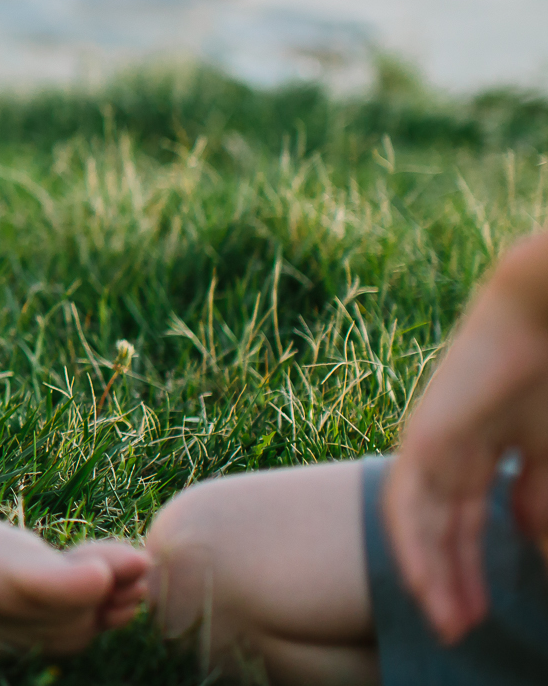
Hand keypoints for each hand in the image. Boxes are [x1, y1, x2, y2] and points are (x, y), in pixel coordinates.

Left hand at [383, 233, 547, 641]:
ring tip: (445, 621)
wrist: (544, 314)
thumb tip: (537, 548)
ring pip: (422, 520)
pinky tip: (423, 584)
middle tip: (456, 629)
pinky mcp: (423, 435)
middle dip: (451, 577)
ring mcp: (433, 439)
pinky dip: (413, 544)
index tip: (482, 611)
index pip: (470, 515)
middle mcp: (449, 444)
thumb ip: (541, 497)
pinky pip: (408, 501)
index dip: (475, 564)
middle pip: (442, 524)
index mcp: (481, 442)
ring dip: (431, 572)